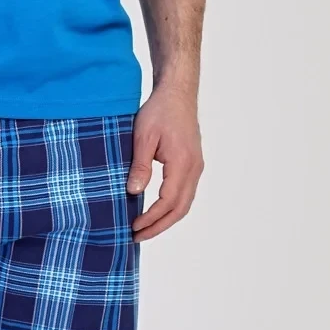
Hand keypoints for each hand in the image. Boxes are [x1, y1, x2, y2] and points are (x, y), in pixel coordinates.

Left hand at [126, 82, 204, 241]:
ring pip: (185, 203)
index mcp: (182, 163)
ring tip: (145, 228)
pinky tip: (156, 209)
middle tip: (138, 236)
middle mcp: (194, 168)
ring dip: (166, 218)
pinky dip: (172, 206)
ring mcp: (196, 166)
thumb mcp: (143, 136)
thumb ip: (140, 166)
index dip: (151, 218)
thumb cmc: (159, 110)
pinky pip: (185, 192)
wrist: (177, 93)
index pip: (168, 201)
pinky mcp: (193, 163)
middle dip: (159, 226)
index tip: (134, 227)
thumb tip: (133, 192)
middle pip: (180, 208)